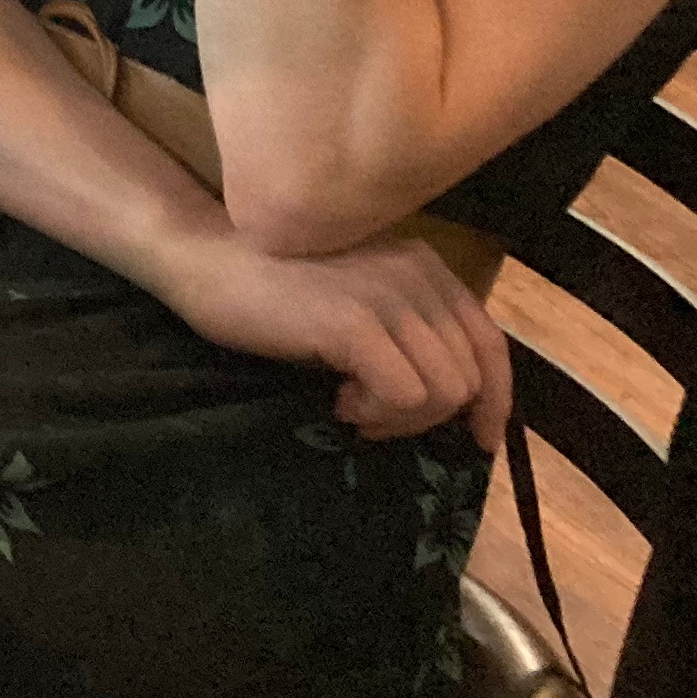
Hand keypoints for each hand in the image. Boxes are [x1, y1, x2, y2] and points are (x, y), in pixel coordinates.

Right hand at [151, 225, 511, 451]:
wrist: (203, 258)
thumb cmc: (270, 287)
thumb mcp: (357, 298)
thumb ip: (404, 327)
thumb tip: (450, 399)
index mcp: (424, 266)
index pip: (490, 343)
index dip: (493, 400)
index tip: (476, 438)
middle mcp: (417, 273)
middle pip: (469, 377)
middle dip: (427, 416)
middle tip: (370, 417)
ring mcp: (387, 295)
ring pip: (444, 392)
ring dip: (400, 418)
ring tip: (351, 406)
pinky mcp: (355, 322)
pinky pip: (404, 395)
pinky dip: (376, 414)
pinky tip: (337, 401)